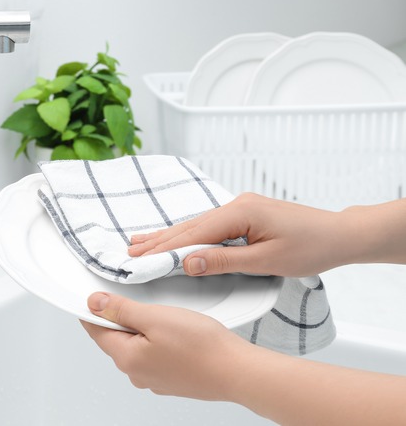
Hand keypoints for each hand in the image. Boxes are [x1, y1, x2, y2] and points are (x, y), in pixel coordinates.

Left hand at [82, 291, 405, 424]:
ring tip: (160, 312)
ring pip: (137, 346)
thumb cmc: (201, 345)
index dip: (93, 309)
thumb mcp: (155, 317)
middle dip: (120, 317)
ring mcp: (154, 379)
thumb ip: (120, 310)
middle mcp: (136, 373)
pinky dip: (158, 340)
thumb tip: (93, 303)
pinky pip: (155, 355)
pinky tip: (175, 330)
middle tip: (133, 296)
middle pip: (116, 338)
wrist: (238, 371)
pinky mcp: (172, 379)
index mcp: (126, 358)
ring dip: (142, 328)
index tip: (93, 294)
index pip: (96, 330)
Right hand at [127, 193, 349, 276]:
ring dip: (167, 237)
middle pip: (189, 226)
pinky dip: (186, 234)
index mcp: (240, 212)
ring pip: (195, 225)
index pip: (194, 234)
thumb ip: (224, 261)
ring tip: (139, 243)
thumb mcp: (267, 261)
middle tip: (129, 252)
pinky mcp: (242, 214)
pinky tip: (173, 237)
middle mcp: (235, 205)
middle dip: (158, 241)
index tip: (140, 259)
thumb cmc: (310, 247)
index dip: (165, 249)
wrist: (339, 234)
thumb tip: (188, 262)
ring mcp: (238, 207)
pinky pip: (207, 225)